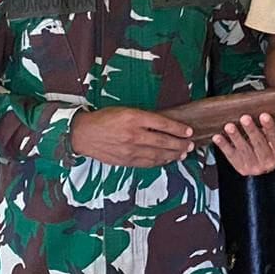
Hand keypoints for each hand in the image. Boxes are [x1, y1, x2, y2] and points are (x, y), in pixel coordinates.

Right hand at [70, 107, 194, 166]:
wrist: (84, 134)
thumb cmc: (105, 119)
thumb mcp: (125, 110)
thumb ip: (144, 118)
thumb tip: (164, 125)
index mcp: (134, 117)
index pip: (162, 123)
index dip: (178, 128)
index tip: (189, 131)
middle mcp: (133, 134)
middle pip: (163, 141)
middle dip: (180, 144)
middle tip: (191, 145)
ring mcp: (130, 150)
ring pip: (157, 154)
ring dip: (173, 155)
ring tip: (183, 154)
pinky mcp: (125, 161)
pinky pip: (147, 163)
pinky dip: (159, 162)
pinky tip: (167, 160)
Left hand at [213, 113, 274, 174]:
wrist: (264, 164)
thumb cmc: (270, 143)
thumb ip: (270, 126)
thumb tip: (261, 105)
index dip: (270, 127)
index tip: (264, 115)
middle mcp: (270, 161)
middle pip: (259, 144)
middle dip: (251, 130)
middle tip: (245, 118)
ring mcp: (255, 167)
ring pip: (244, 150)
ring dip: (236, 137)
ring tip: (229, 126)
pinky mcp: (242, 168)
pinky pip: (231, 156)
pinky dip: (224, 145)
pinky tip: (218, 137)